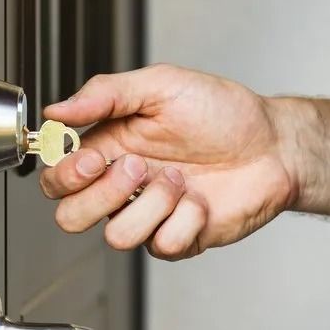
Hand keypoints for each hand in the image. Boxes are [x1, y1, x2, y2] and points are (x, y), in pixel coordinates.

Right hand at [39, 64, 303, 260]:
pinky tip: (201, 200)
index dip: (66, 175)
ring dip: (152, 204)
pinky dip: (187, 219)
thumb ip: (105, 94)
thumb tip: (56, 111)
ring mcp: (149, 216)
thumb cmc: (223, 112)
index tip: (94, 157)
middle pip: (70, 218)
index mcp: (110, 149)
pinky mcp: (178, 239)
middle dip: (102, 195)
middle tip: (139, 166)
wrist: (273, 145)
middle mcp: (123, 188)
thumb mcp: (161, 84)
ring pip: (117, 236)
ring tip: (181, 180)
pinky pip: (163, 245)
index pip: (57, 179)